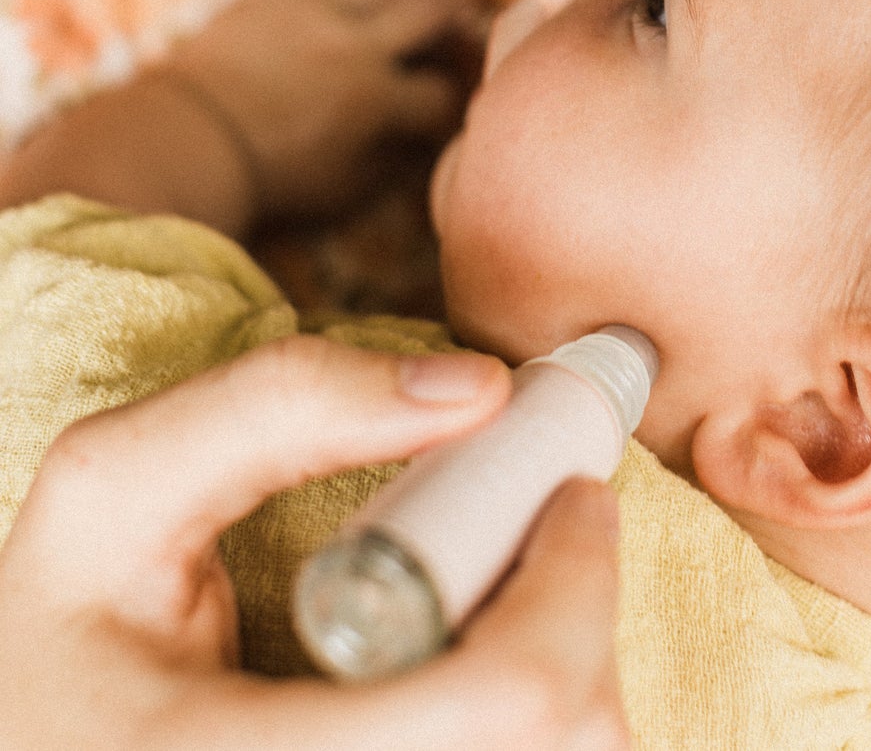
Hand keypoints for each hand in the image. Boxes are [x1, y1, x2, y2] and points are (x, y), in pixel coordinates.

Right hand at [0, 337, 628, 750]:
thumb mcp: (114, 489)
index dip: (575, 583)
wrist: (31, 749)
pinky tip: (479, 681)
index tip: (572, 494)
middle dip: (583, 625)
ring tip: (503, 608)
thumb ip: (283, 405)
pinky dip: (536, 734)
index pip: (506, 704)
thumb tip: (478, 388)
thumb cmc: (65, 630)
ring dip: (567, 688)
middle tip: (550, 538)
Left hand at [168, 0, 487, 219]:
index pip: (440, 91)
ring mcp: (314, 7)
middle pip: (429, 7)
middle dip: (461, 3)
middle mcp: (355, 44)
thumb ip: (387, 165)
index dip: (459, 94)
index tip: (462, 92)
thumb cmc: (264, 175)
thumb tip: (422, 147)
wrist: (185, 140)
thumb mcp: (338, 189)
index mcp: (374, 101)